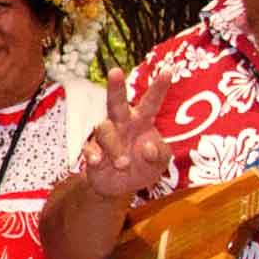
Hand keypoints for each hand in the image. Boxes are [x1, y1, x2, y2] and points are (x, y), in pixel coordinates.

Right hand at [84, 72, 172, 200]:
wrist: (121, 188)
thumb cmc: (144, 167)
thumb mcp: (160, 162)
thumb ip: (160, 154)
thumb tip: (147, 147)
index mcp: (142, 122)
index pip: (151, 102)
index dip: (159, 88)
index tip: (168, 71)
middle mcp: (122, 124)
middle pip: (116, 102)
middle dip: (116, 87)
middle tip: (115, 71)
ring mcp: (105, 137)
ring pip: (104, 129)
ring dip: (114, 147)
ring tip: (124, 164)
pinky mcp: (92, 151)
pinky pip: (90, 148)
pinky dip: (94, 156)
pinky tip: (98, 162)